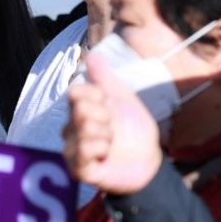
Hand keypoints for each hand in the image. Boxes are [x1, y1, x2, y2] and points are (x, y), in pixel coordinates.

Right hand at [62, 51, 161, 193]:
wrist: (148, 160)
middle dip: (106, 117)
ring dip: (107, 136)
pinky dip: (102, 149)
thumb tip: (92, 53)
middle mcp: (72, 127)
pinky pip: (84, 149)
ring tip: (111, 145)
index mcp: (80, 109)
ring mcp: (72, 148)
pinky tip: (106, 156)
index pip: (75, 92)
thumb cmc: (133, 129)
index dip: (97, 96)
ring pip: (85, 129)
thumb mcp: (122, 99)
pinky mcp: (77, 167)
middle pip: (80, 109)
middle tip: (113, 128)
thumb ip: (104, 77)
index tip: (110, 105)